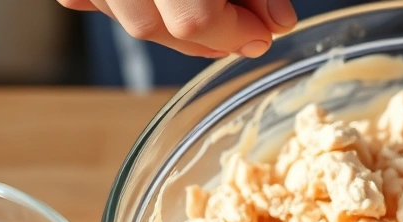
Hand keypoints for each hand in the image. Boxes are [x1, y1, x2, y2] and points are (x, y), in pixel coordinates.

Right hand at [56, 0, 296, 57]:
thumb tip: (278, 23)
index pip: (195, 20)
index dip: (237, 32)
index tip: (269, 30)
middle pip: (154, 26)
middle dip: (210, 36)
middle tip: (246, 30)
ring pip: (126, 16)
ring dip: (172, 25)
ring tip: (211, 15)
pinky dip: (125, 4)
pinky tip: (157, 5)